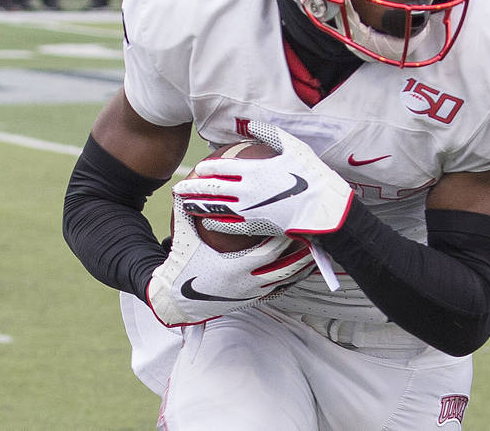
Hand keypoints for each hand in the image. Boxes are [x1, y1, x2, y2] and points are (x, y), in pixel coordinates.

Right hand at [147, 198, 315, 326]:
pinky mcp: (251, 301)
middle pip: (284, 268)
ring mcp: (251, 294)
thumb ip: (186, 212)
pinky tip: (300, 272)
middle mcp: (247, 283)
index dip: (283, 238)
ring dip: (300, 268)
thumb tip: (183, 187)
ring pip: (284, 282)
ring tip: (315, 253)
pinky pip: (278, 292)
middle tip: (314, 237)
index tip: (295, 224)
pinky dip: (291, 281)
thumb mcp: (184, 239)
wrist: (174, 301)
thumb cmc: (182, 268)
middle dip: (301, 253)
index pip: (268, 252)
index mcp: (235, 267)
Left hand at [173, 120, 353, 238]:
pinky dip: (216, 223)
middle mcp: (245, 190)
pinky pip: (229, 225)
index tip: (198, 169)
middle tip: (178, 188)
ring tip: (185, 205)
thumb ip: (269, 134)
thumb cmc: (311, 174)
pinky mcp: (255, 225)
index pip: (221, 168)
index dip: (206, 169)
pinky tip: (208, 222)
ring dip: (197, 206)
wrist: (322, 207)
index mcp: (253, 169)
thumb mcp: (293, 147)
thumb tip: (251, 123)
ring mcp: (248, 210)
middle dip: (192, 188)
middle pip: (211, 188)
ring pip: (215, 208)